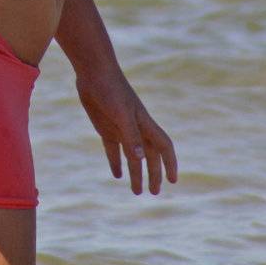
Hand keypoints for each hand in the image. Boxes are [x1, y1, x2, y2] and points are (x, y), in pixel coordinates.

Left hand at [76, 68, 177, 194]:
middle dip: (153, 174)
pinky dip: (116, 162)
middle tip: (153, 193)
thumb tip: (141, 160)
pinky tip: (116, 175)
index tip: (173, 181)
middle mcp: (135, 128)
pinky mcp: (105, 127)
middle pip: (149, 156)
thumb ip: (130, 136)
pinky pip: (113, 149)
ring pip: (132, 155)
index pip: (163, 147)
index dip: (170, 164)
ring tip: (136, 191)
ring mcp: (120, 128)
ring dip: (135, 172)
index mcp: (144, 124)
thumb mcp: (120, 113)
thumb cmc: (110, 89)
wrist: (93, 71)